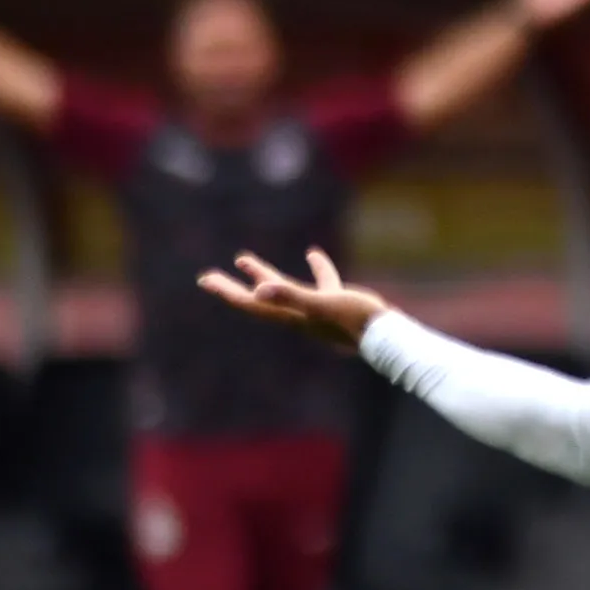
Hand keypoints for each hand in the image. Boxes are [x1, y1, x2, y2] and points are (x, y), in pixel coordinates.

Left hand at [197, 248, 392, 350]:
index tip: (205, 280)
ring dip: (262, 275)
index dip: (227, 291)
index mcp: (288, 314)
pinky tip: (312, 254)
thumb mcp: (320, 303)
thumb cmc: (353, 319)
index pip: (250, 302)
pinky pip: (318, 283)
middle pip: (256, 298)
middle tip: (207, 277)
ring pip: (281, 289)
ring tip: (243, 259)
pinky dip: (313, 268)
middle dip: (232, 287)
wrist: (384, 335)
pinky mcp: (334, 303)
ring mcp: (314, 309)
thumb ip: (291, 296)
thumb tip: (260, 291)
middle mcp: (296, 314)